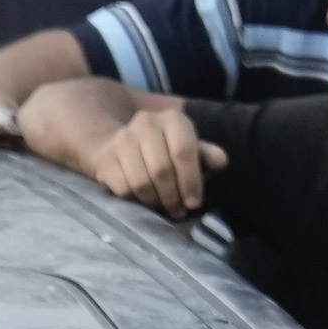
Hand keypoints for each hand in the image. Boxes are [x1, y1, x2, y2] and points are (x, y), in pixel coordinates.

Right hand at [68, 99, 205, 214]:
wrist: (123, 145)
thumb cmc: (165, 151)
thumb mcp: (189, 149)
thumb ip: (204, 155)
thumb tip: (221, 161)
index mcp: (172, 119)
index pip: (184, 151)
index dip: (191, 181)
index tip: (194, 202)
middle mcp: (146, 122)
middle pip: (162, 170)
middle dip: (173, 196)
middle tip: (178, 210)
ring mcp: (122, 139)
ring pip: (142, 182)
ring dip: (155, 201)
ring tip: (162, 206)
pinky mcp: (105, 158)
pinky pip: (123, 189)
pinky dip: (136, 200)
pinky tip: (143, 200)